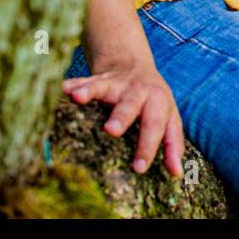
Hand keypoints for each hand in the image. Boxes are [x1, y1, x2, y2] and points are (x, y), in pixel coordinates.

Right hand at [61, 61, 183, 176]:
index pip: (154, 126)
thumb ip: (172, 144)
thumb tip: (177, 173)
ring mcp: (115, 83)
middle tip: (111, 130)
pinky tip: (62, 89)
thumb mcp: (170, 118)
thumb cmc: (154, 101)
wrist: (134, 64)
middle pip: (129, 105)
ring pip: (103, 86)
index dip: (147, 147)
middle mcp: (137, 91)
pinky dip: (73, 84)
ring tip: (78, 97)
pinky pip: (83, 80)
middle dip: (120, 117)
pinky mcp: (97, 78)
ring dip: (90, 91)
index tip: (138, 168)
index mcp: (157, 102)